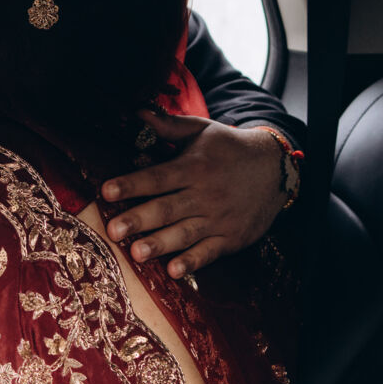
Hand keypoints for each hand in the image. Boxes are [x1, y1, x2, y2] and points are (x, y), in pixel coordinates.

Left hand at [99, 114, 290, 277]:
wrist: (276, 169)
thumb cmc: (230, 148)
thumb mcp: (202, 131)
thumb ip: (169, 126)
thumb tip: (137, 112)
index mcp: (194, 167)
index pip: (157, 177)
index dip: (131, 184)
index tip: (106, 191)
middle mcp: (205, 194)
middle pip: (167, 208)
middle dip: (139, 219)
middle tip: (113, 230)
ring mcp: (218, 218)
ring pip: (185, 233)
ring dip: (160, 243)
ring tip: (136, 253)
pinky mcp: (230, 238)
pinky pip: (209, 252)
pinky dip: (192, 262)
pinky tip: (174, 271)